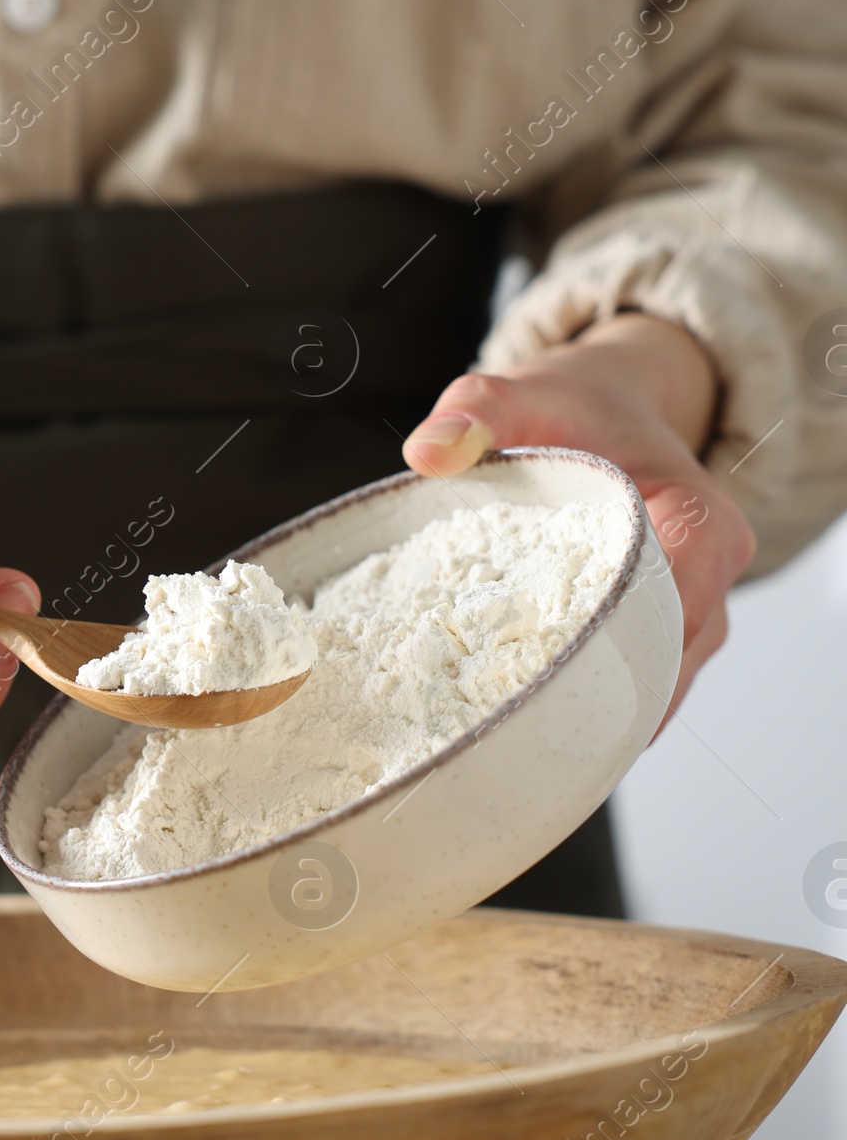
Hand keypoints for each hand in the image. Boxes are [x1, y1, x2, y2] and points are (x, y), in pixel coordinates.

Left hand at [401, 313, 753, 717]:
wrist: (605, 408)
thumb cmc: (572, 406)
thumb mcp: (522, 395)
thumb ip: (478, 412)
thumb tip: (427, 452)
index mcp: (702, 520)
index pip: (682, 607)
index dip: (624, 650)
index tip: (553, 680)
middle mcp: (711, 578)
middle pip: (669, 665)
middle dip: (602, 700)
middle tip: (522, 738)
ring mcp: (693, 616)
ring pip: (658, 688)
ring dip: (598, 711)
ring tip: (523, 745)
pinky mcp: (663, 634)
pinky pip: (639, 683)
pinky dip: (593, 701)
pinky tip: (533, 727)